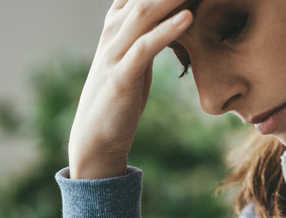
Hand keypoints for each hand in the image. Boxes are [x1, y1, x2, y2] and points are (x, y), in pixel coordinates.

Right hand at [68, 0, 192, 178]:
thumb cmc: (121, 96)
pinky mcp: (121, 76)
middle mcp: (113, 30)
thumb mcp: (136, 57)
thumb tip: (178, 15)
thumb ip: (151, 33)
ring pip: (145, 12)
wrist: (96, 137)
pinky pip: (145, 47)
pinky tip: (189, 17)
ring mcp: (114, 52)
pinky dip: (167, 30)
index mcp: (117, 23)